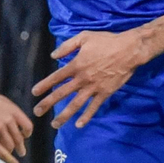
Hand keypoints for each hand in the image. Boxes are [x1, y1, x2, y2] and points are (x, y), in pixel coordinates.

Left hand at [0, 92, 31, 162]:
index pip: (3, 154)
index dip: (10, 161)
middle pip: (11, 147)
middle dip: (11, 151)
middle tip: (12, 152)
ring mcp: (7, 119)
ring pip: (19, 138)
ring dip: (20, 145)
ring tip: (20, 148)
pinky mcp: (14, 111)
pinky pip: (27, 125)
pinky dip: (28, 132)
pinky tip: (24, 134)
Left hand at [31, 30, 146, 127]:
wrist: (129, 50)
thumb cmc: (107, 41)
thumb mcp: (84, 37)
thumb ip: (67, 46)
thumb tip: (53, 56)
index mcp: (76, 65)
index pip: (56, 77)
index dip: (44, 85)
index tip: (34, 93)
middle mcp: (82, 79)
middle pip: (61, 93)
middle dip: (48, 103)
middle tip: (37, 112)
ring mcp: (93, 88)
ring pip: (75, 104)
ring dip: (64, 115)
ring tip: (54, 124)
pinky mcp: (105, 93)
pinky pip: (94, 107)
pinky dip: (86, 117)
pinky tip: (78, 125)